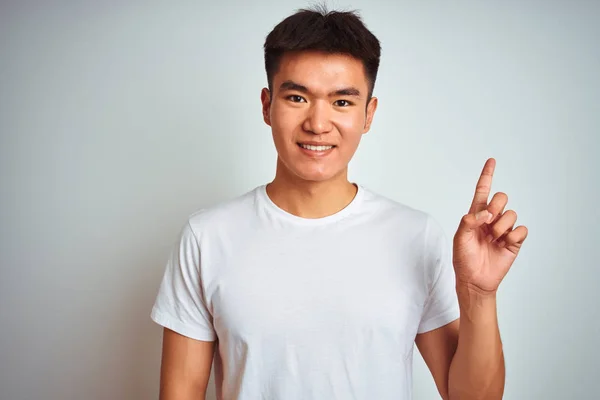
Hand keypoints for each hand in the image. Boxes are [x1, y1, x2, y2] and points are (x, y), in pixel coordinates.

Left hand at [453, 158, 527, 294]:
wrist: (475, 280)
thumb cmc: (463, 259)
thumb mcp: (459, 239)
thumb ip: (469, 221)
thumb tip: (486, 212)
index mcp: (476, 215)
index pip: (482, 191)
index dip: (487, 175)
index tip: (492, 160)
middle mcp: (491, 219)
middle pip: (501, 197)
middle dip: (496, 206)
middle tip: (488, 222)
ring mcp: (503, 229)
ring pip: (511, 213)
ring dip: (501, 226)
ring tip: (493, 239)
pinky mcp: (514, 241)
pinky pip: (521, 229)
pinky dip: (513, 236)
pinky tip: (504, 244)